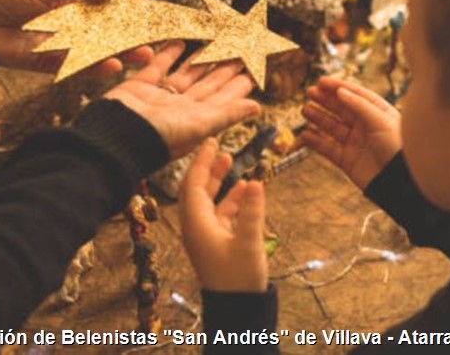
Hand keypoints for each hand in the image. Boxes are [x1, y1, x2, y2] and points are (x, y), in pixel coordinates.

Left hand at [0, 0, 151, 74]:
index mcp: (78, 1)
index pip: (113, 5)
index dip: (135, 9)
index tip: (157, 13)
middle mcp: (78, 24)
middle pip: (113, 31)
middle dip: (136, 35)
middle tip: (156, 40)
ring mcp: (68, 44)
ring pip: (102, 51)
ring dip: (123, 54)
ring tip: (143, 55)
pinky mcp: (56, 63)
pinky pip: (81, 67)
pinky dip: (97, 68)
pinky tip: (112, 66)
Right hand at [104, 41, 260, 158]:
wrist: (114, 136)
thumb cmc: (157, 137)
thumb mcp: (199, 126)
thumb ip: (227, 114)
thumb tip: (256, 108)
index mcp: (196, 120)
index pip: (223, 100)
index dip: (237, 87)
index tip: (251, 72)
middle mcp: (180, 109)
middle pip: (207, 85)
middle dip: (223, 69)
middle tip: (238, 51)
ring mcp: (160, 98)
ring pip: (185, 74)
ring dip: (200, 60)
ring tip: (215, 43)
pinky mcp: (139, 86)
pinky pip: (157, 67)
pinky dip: (168, 54)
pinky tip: (181, 41)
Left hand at [180, 138, 266, 292]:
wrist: (236, 307)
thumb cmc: (239, 278)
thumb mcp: (248, 243)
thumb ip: (252, 212)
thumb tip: (256, 181)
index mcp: (197, 225)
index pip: (194, 185)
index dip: (201, 162)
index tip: (210, 141)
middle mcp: (196, 227)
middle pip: (196, 189)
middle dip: (206, 167)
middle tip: (217, 146)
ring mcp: (205, 235)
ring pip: (208, 200)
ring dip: (218, 181)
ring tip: (230, 160)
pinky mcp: (215, 242)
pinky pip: (218, 213)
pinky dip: (229, 199)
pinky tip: (244, 189)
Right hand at [301, 77, 400, 188]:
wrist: (398, 181)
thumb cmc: (397, 148)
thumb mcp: (381, 121)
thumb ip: (359, 105)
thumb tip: (340, 91)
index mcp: (377, 113)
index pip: (355, 95)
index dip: (338, 87)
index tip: (322, 82)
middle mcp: (365, 126)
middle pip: (341, 109)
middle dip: (325, 100)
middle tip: (309, 92)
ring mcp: (355, 142)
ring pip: (332, 127)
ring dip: (318, 117)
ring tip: (305, 109)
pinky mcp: (347, 159)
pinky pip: (328, 148)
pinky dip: (316, 141)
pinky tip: (305, 134)